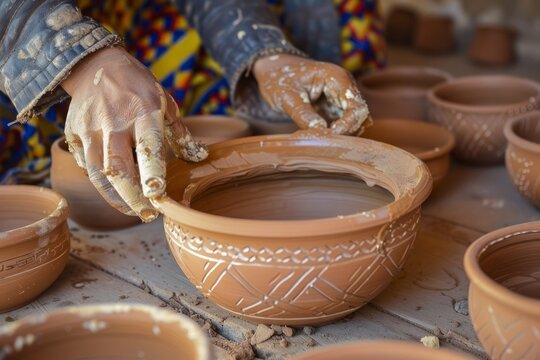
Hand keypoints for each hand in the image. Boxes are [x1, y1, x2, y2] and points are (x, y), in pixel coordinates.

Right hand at [61, 46, 207, 221]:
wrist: (97, 64)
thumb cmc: (139, 88)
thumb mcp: (166, 103)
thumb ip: (181, 134)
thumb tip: (200, 158)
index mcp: (143, 113)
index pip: (149, 149)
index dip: (152, 174)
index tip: (157, 196)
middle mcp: (114, 122)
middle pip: (119, 169)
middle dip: (132, 198)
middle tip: (148, 215)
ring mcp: (90, 128)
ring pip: (98, 173)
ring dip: (115, 198)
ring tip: (132, 209)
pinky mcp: (73, 133)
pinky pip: (85, 165)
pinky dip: (99, 181)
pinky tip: (113, 188)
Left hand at [252, 54, 369, 133]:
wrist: (274, 72)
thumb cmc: (279, 79)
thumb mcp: (286, 96)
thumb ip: (302, 113)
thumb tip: (319, 129)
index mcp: (336, 77)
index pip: (356, 106)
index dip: (348, 125)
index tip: (329, 136)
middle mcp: (345, 86)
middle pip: (360, 115)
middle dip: (345, 131)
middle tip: (323, 140)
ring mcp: (342, 98)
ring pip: (355, 122)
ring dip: (342, 134)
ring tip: (319, 138)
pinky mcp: (335, 108)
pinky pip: (344, 124)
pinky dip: (336, 133)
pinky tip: (319, 136)